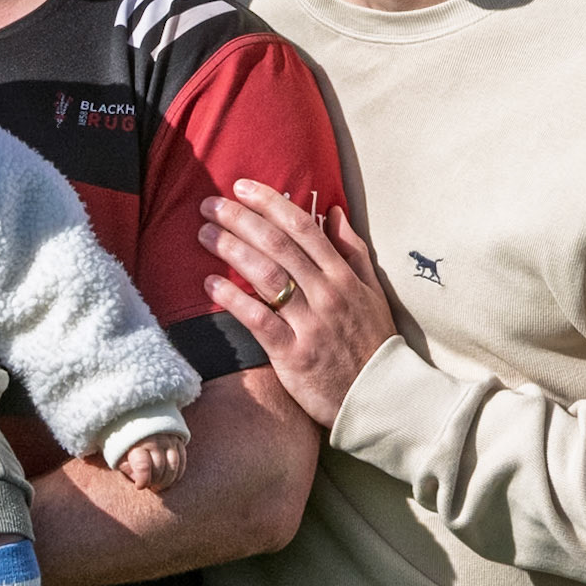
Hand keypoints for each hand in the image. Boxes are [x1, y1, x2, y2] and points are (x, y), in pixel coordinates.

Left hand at [117, 434, 186, 490]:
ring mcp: (168, 439)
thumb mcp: (118, 452)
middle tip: (150, 486)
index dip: (143, 481)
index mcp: (136, 443)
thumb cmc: (125, 440)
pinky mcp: (178, 440)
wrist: (137, 417)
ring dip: (168, 480)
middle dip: (155, 482)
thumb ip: (126, 467)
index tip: (139, 486)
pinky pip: (182, 460)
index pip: (143, 467)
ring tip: (159, 485)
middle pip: (160, 468)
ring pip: (173, 466)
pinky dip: (178, 473)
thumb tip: (138, 480)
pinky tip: (170, 479)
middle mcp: (155, 440)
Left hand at [199, 179, 396, 429]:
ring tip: (204, 234)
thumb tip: (334, 212)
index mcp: (344, 276)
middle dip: (242, 219)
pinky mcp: (294, 355)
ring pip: (267, 275)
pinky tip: (210, 283)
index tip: (243, 187)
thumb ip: (352, 251)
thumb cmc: (372, 343)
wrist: (381, 398)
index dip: (271, 203)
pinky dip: (233, 299)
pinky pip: (259, 320)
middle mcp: (327, 294)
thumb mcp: (372, 292)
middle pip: (279, 245)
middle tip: (210, 204)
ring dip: (232, 250)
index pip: (304, 227)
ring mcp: (311, 324)